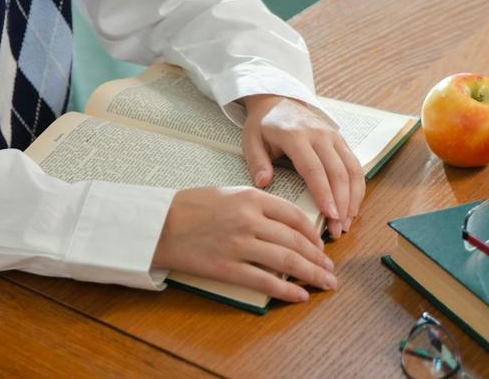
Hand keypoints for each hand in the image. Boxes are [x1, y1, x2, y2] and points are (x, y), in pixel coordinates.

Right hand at [151, 186, 336, 301]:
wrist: (158, 223)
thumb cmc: (190, 206)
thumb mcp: (227, 193)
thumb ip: (257, 204)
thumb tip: (286, 225)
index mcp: (250, 197)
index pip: (295, 216)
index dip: (313, 234)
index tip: (320, 245)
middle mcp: (249, 219)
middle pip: (296, 241)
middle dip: (319, 259)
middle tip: (330, 270)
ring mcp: (239, 245)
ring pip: (287, 261)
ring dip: (311, 275)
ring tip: (325, 283)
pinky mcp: (227, 267)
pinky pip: (265, 281)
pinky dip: (286, 290)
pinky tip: (299, 296)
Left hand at [240, 94, 365, 237]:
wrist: (278, 100)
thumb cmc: (264, 125)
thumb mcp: (251, 140)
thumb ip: (257, 162)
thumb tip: (264, 183)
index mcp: (295, 136)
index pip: (314, 168)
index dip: (324, 193)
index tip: (330, 214)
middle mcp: (319, 135)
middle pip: (338, 172)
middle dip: (342, 203)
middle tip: (339, 229)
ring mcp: (333, 136)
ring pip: (352, 170)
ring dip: (354, 198)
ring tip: (347, 222)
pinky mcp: (341, 140)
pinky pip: (355, 165)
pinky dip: (358, 187)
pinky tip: (353, 206)